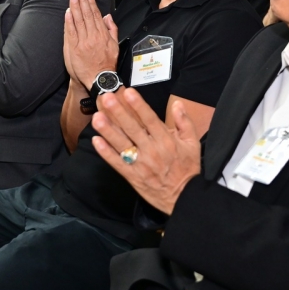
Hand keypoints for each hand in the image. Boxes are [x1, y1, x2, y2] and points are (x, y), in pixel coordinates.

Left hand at [63, 0, 118, 90]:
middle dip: (83, 1)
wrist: (98, 79)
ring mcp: (83, 42)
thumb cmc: (106, 64)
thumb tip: (107, 17)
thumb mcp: (115, 46)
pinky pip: (71, 32)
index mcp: (103, 35)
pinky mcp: (74, 48)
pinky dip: (69, 21)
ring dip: (75, 8)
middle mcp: (93, 37)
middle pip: (87, 15)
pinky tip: (68, 12)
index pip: (96, 15)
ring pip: (79, 21)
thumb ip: (112, 30)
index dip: (91, 3)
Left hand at [91, 89, 200, 214]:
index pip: (150, 119)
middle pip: (132, 129)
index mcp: (166, 141)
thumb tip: (178, 104)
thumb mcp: (192, 143)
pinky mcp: (132, 176)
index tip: (128, 92)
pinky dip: (106, 152)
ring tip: (97, 118)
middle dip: (119, 113)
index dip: (138, 105)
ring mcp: (141, 164)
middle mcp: (152, 150)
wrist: (183, 197)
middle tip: (107, 98)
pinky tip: (96, 141)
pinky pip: (117, 163)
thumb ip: (184, 122)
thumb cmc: (187, 168)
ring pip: (122, 144)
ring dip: (108, 130)